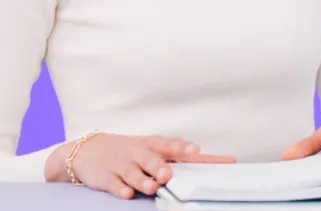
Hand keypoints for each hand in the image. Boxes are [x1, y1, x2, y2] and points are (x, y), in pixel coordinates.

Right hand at [45, 134, 234, 198]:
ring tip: (153, 187)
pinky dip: (120, 189)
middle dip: (160, 166)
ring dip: (143, 180)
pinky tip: (127, 193)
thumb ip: (179, 157)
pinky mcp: (106, 177)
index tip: (197, 150)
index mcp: (153, 145)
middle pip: (151, 158)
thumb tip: (214, 162)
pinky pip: (114, 184)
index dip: (184, 148)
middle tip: (169, 174)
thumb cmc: (130, 151)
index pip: (171, 145)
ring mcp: (122, 165)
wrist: (88, 150)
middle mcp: (138, 153)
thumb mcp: (152, 149)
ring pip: (134, 173)